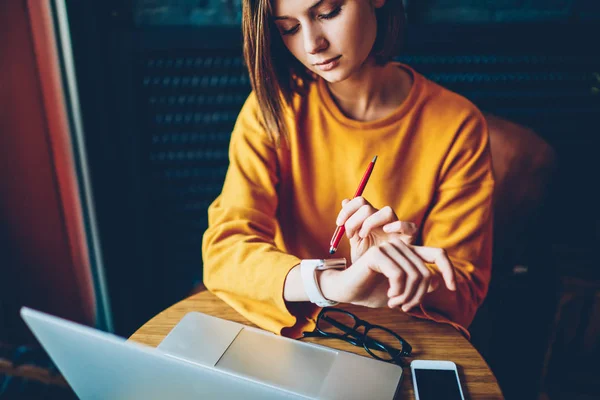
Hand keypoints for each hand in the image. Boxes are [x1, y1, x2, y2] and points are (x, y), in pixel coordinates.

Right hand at [321, 236, 456, 310]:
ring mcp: (389, 248)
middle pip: (426, 273)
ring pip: (414, 275)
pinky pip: (399, 275)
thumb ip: (419, 285)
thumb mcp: (401, 291)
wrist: (347, 291)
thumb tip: (436, 281)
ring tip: (396, 304)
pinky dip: (398, 291)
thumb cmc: (372, 290)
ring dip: (407, 296)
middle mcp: (401, 247)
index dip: (449, 270)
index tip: (452, 289)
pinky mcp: (378, 254)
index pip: (438, 254)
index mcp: (409, 253)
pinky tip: (390, 297)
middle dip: (419, 296)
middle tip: (405, 306)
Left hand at [335, 197, 416, 262]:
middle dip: (354, 220)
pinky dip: (398, 226)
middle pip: (368, 207)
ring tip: (363, 236)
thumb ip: (350, 222)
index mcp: (370, 218)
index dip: (348, 210)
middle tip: (351, 235)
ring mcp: (396, 228)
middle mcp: (383, 220)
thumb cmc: (366, 259)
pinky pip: (409, 227)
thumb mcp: (354, 241)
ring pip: (387, 211)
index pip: (360, 202)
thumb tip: (345, 201)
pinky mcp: (409, 238)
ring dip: (370, 222)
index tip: (339, 224)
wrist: (373, 279)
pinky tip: (385, 232)